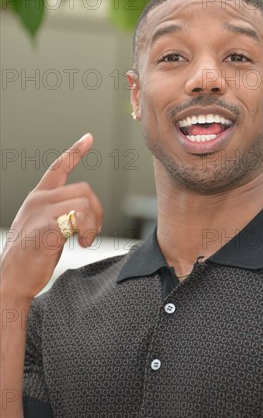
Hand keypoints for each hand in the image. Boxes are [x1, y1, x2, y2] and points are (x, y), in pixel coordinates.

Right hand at [0, 133, 102, 300]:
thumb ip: (59, 213)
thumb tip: (84, 212)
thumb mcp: (42, 227)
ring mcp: (41, 212)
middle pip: (85, 190)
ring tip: (86, 240)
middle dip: (97, 211)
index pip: (57, 167)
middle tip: (91, 232)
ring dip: (94, 224)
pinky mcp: (47, 227)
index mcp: (37, 198)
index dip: (75, 151)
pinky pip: (81, 218)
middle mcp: (38, 200)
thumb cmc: (30, 258)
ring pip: (86, 203)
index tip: (88, 138)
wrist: (11, 280)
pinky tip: (82, 244)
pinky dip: (89, 231)